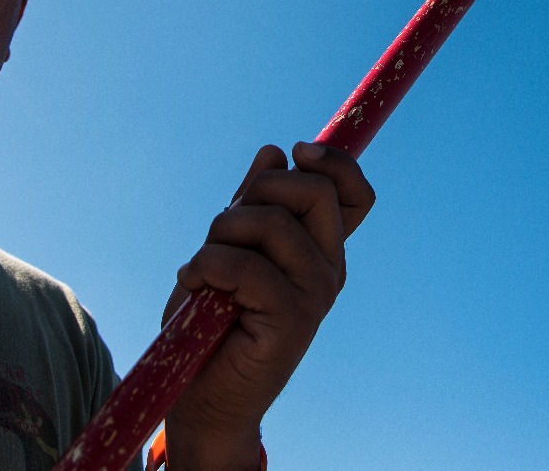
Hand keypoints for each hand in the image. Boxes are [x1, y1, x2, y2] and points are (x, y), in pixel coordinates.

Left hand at [162, 141, 374, 470]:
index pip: (354, 194)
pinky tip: (194, 286)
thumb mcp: (228, 248)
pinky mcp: (293, 319)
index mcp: (320, 250)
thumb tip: (274, 154)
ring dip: (220, 235)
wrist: (201, 396)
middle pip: (315, 190)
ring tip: (202, 268)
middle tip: (224, 227)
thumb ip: (253, 205)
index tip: (297, 151)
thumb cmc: (210, 323)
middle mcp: (328, 269)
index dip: (334, 161)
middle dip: (258, 192)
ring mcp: (315, 294)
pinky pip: (246, 266)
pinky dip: (206, 266)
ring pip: (272, 223)